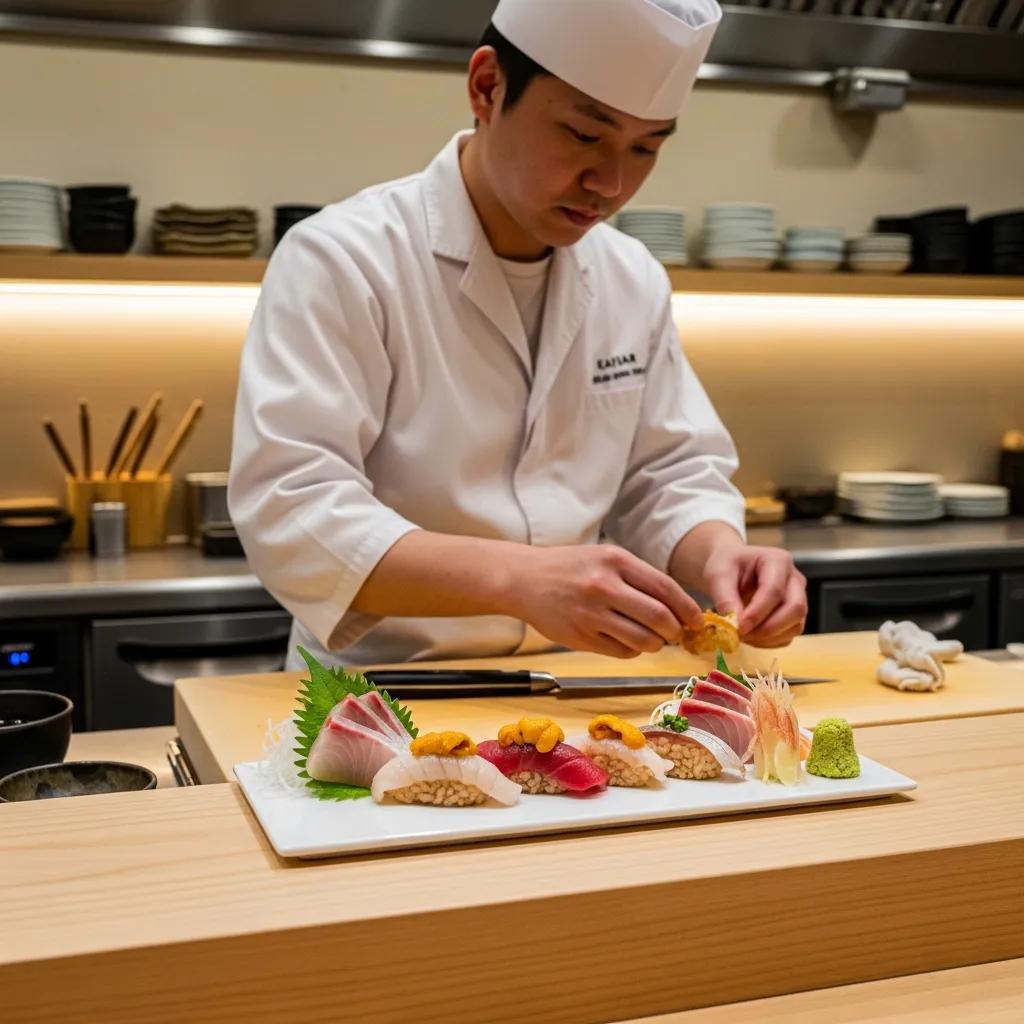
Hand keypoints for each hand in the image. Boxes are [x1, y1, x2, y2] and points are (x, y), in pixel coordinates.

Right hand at [507, 545, 704, 658]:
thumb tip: (677, 606)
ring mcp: (590, 614)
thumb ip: (638, 577)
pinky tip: (628, 641)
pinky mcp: (580, 637)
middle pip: (658, 617)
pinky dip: (633, 650)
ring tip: (653, 639)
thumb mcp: (605, 557)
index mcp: (614, 561)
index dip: (687, 608)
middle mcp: (603, 586)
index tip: (696, 619)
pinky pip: (621, 651)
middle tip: (677, 634)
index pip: (665, 588)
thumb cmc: (570, 567)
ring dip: (655, 644)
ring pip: (642, 640)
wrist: (523, 579)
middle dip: (675, 631)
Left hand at [701, 544, 807, 647]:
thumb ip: (725, 597)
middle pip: (795, 608)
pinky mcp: (793, 617)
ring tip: (742, 636)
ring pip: (795, 625)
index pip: (774, 590)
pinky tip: (750, 637)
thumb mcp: (718, 575)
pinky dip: (769, 642)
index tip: (739, 627)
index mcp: (777, 560)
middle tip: (741, 635)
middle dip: (769, 628)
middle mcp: (794, 579)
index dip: (758, 612)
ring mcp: (798, 598)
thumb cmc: (726, 567)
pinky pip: (788, 636)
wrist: (730, 570)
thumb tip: (734, 623)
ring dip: (768, 638)